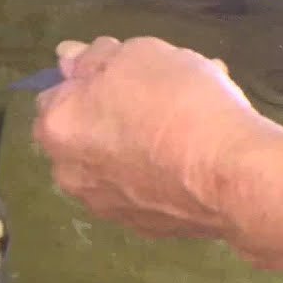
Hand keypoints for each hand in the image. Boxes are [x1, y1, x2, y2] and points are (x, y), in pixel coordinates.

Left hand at [32, 36, 280, 238]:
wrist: (227, 173)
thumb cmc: (177, 102)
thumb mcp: (138, 55)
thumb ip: (95, 58)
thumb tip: (67, 57)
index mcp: (57, 127)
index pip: (56, 96)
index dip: (88, 82)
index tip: (121, 76)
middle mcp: (69, 172)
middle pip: (83, 134)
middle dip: (111, 116)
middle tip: (157, 97)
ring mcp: (104, 205)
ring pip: (116, 162)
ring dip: (139, 142)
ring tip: (188, 121)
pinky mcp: (141, 227)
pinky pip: (145, 187)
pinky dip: (160, 171)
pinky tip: (196, 154)